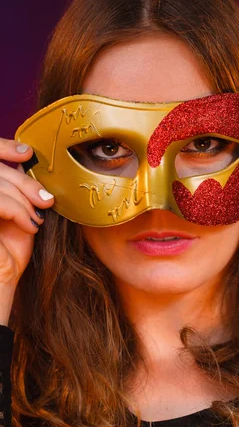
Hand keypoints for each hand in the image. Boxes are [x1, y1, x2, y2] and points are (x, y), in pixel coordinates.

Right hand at [0, 139, 53, 292]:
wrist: (2, 279)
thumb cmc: (9, 248)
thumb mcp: (18, 210)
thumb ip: (17, 186)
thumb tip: (28, 159)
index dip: (3, 147)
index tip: (27, 152)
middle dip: (24, 183)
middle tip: (46, 200)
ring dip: (24, 200)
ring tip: (36, 218)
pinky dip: (18, 212)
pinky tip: (30, 226)